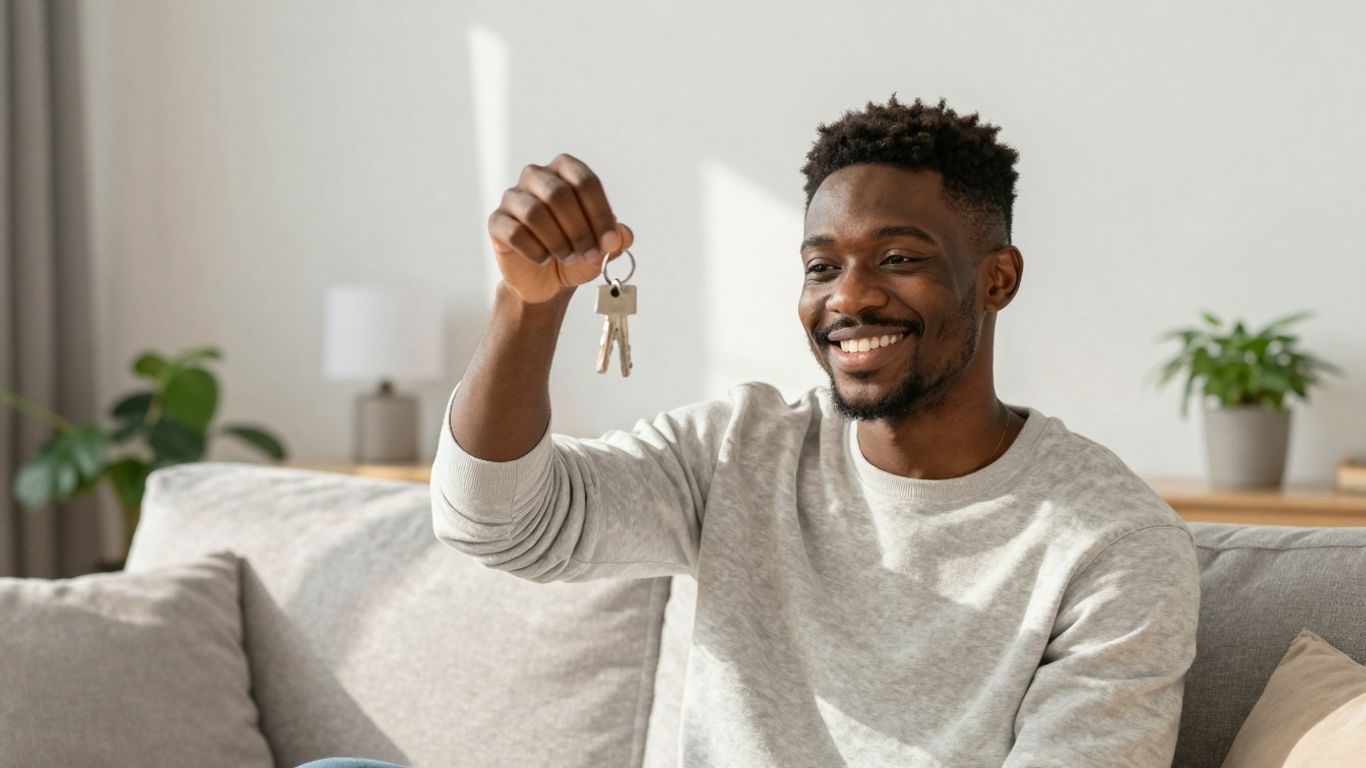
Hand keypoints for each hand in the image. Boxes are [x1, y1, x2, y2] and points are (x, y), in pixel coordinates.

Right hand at [488, 153, 634, 304]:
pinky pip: (514, 233)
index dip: (600, 214)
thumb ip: (616, 237)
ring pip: (534, 212)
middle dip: (579, 229)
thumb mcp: (603, 247)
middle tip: (590, 254)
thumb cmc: (576, 252)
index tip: (610, 243)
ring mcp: (513, 198)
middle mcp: (536, 177)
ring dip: (558, 241)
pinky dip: (535, 250)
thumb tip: (622, 235)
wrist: (546, 280)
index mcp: (565, 171)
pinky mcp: (497, 222)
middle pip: (559, 194)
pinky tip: (544, 259)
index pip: (585, 181)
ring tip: (567, 257)